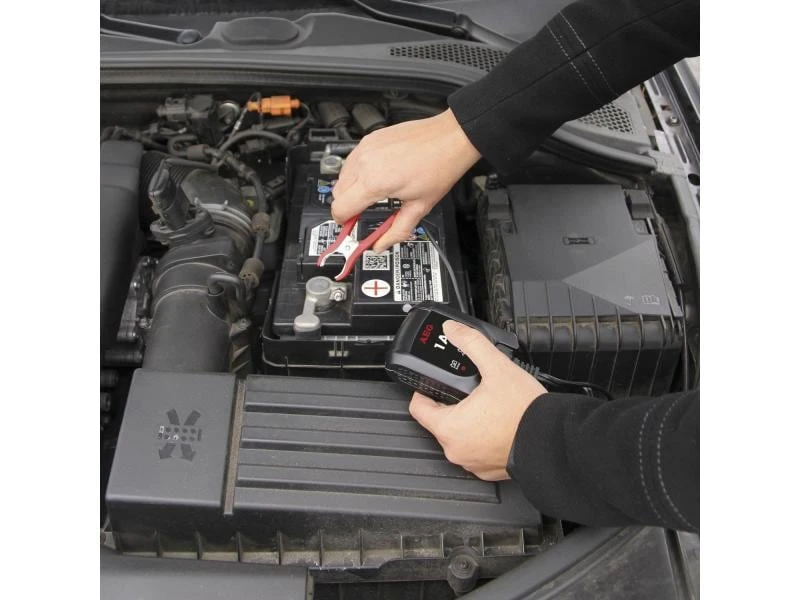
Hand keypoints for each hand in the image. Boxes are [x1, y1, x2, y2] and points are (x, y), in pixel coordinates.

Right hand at [330, 108, 480, 251]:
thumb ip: (397, 230)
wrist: (450, 137)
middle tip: (365, 212)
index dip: (344, 221)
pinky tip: (377, 176)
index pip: (340, 208)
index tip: (352, 225)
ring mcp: (366, 148)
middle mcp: (365, 162)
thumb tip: (382, 244)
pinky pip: (352, 160)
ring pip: (342, 176)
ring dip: (351, 189)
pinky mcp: (370, 139)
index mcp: (374, 182)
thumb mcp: (419, 206)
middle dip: (348, 206)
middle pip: (337, 193)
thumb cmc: (440, 166)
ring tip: (375, 193)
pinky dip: (358, 172)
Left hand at [409, 320, 547, 480]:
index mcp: (449, 428)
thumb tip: (452, 330)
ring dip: (466, 421)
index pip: (418, 407)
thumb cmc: (525, 412)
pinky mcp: (487, 470)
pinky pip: (475, 450)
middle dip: (450, 404)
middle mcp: (456, 450)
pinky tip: (497, 424)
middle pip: (439, 421)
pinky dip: (482, 437)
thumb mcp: (497, 367)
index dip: (424, 390)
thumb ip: (471, 343)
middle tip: (468, 391)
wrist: (554, 440)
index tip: (434, 382)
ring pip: (458, 436)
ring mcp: (472, 463)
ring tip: (486, 406)